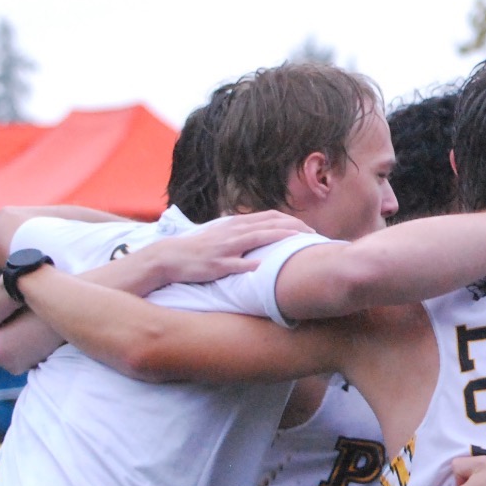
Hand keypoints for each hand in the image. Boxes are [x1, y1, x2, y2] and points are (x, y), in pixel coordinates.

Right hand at [131, 211, 313, 288]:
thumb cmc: (199, 248)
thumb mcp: (222, 234)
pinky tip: (266, 267)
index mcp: (236, 224)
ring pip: (256, 239)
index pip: (269, 218)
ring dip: (279, 239)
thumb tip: (262, 232)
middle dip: (294, 228)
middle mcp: (233, 232)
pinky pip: (237, 264)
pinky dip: (252, 264)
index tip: (309, 229)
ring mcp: (225, 248)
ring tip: (299, 243)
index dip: (291, 222)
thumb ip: (242, 232)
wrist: (170, 257)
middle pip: (268, 225)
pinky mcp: (217, 265)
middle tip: (314, 235)